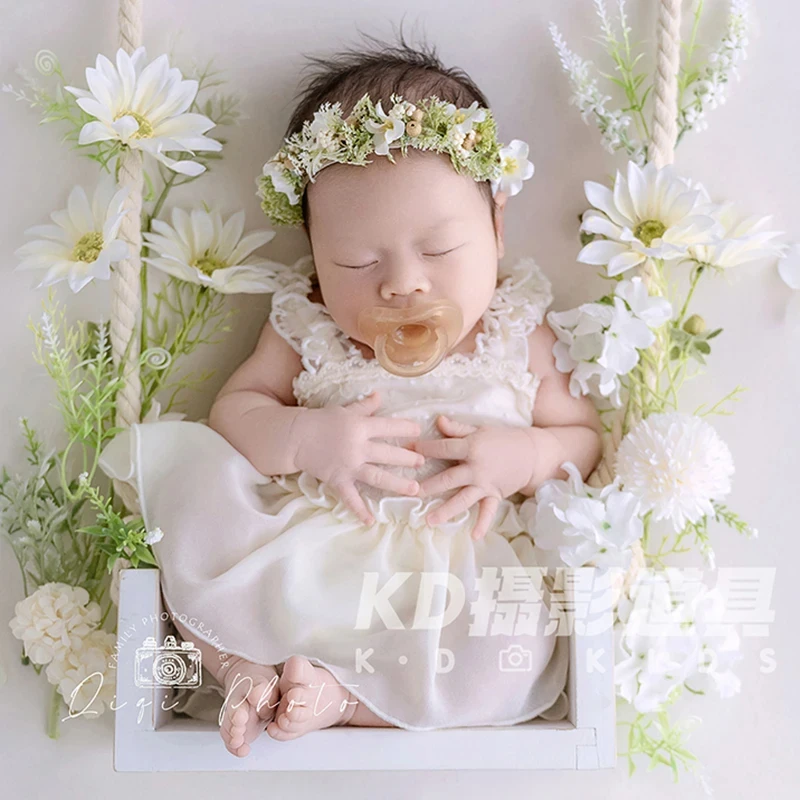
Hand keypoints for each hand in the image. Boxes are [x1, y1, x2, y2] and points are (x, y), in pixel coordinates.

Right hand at [292, 390, 424, 525]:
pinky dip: (359, 510)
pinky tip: (370, 521)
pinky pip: (350, 497)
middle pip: (388, 454)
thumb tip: (380, 395)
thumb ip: (365, 406)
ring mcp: (348, 465)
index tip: (418, 431)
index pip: (388, 426)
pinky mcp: (338, 480)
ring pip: (377, 476)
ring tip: (414, 490)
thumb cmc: (321, 421)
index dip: (405, 428)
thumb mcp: (345, 410)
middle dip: (407, 458)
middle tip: (422, 462)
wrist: (295, 437)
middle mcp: (357, 447)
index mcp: (360, 427)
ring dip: (397, 484)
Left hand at [410, 415, 538, 540]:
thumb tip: (437, 420)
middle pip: (448, 478)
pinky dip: (483, 524)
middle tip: (411, 492)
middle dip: (429, 486)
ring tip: (429, 520)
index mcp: (471, 447)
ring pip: (462, 499)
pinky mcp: (495, 495)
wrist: (531, 452)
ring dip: (446, 510)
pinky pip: (488, 511)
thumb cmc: (502, 439)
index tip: (407, 450)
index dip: (425, 448)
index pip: (443, 448)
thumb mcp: (479, 430)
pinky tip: (474, 535)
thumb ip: (457, 429)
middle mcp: (476, 468)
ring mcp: (485, 484)